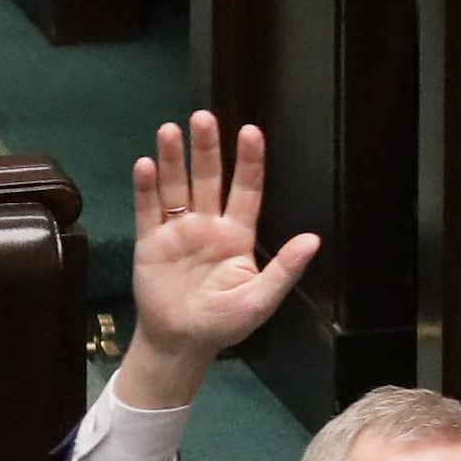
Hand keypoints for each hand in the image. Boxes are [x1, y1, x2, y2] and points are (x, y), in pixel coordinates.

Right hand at [116, 113, 313, 411]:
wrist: (182, 342)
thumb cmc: (226, 322)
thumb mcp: (261, 298)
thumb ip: (285, 267)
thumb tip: (314, 239)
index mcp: (237, 236)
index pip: (246, 190)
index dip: (248, 162)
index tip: (251, 131)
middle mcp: (208, 226)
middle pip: (208, 179)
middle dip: (207, 149)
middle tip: (204, 117)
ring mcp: (177, 231)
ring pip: (176, 187)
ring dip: (174, 159)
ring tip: (171, 129)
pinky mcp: (149, 241)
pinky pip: (148, 209)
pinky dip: (146, 187)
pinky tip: (147, 164)